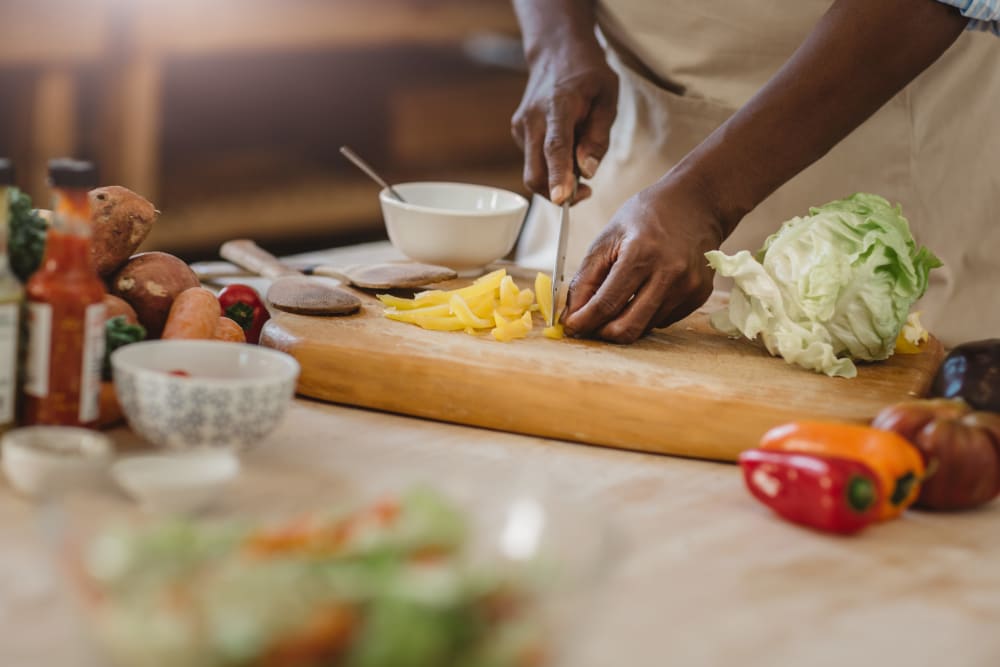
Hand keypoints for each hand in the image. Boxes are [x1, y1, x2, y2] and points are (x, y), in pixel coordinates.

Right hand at [511, 42, 617, 204]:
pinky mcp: (518, 133)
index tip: (560, 199)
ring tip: (580, 155)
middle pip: (535, 172)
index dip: (558, 175)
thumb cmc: (587, 74)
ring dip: (557, 178)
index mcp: (558, 106)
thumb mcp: (608, 98)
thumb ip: (598, 137)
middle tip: (586, 191)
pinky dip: (552, 164)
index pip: (555, 147)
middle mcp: (532, 118)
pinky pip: (534, 160)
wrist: (555, 51)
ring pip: (534, 171)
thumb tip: (587, 171)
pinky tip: (567, 144)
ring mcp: (521, 127)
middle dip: (557, 193)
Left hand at [562, 179, 723, 342]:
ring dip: (625, 320)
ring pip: (644, 327)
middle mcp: (669, 274)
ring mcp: (689, 287)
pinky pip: (663, 320)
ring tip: (622, 296)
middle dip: (603, 332)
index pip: (606, 304)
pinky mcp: (699, 295)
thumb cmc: (647, 215)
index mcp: (641, 254)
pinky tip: (647, 289)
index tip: (570, 327)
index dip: (583, 322)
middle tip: (591, 323)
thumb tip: (572, 315)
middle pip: (628, 328)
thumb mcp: (608, 237)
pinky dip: (647, 313)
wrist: (697, 202)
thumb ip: (586, 278)